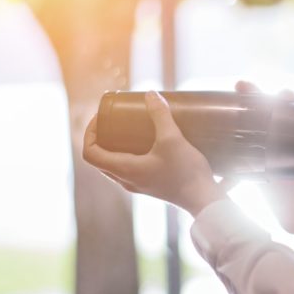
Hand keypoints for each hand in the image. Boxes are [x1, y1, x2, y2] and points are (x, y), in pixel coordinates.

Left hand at [82, 91, 227, 216]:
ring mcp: (138, 186)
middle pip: (100, 160)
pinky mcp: (151, 187)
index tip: (101, 119)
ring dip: (114, 149)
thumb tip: (150, 94)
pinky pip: (129, 171)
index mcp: (124, 170)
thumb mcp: (172, 139)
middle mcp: (126, 180)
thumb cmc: (186, 172)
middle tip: (113, 121)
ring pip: (113, 167)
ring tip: (127, 132)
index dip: (89, 134)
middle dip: (101, 139)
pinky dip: (128, 157)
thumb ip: (161, 115)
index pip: (90, 154)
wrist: (204, 200)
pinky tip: (145, 147)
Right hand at [235, 80, 293, 249]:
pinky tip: (220, 128)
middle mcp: (288, 143)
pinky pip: (244, 153)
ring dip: (244, 109)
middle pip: (271, 114)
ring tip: (236, 91)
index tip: (286, 95)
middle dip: (260, 97)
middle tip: (248, 87)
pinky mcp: (259, 170)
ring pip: (255, 127)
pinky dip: (233, 142)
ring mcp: (271, 155)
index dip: (291, 101)